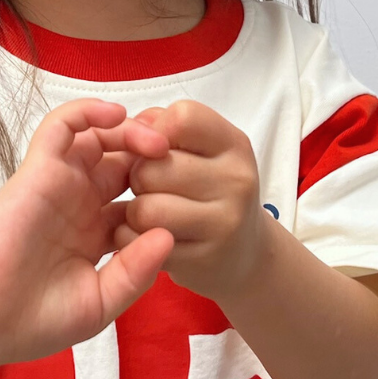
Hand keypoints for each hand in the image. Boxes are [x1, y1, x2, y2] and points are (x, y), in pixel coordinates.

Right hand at [0, 98, 174, 367]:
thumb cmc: (30, 321)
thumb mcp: (97, 304)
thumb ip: (134, 272)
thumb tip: (169, 235)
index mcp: (95, 238)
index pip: (140, 201)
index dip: (167, 194)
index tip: (194, 196)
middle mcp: (80, 206)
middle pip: (126, 164)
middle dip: (155, 157)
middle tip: (181, 159)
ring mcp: (60, 185)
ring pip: (100, 139)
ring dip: (131, 131)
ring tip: (158, 141)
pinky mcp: (38, 169)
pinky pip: (63, 126)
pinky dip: (88, 112)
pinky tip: (116, 116)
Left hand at [112, 100, 267, 306]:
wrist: (245, 253)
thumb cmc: (211, 191)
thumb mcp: (203, 149)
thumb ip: (164, 126)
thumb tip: (132, 127)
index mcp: (235, 145)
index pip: (182, 117)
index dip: (156, 131)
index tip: (159, 150)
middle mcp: (236, 181)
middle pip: (153, 167)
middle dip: (139, 176)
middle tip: (152, 187)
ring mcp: (223, 224)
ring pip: (146, 209)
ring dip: (135, 213)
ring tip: (150, 213)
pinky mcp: (204, 260)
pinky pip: (143, 243)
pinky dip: (133, 240)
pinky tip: (150, 238)